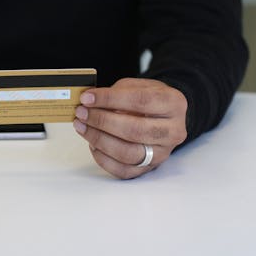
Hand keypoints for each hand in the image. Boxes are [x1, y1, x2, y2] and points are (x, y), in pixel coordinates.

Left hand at [73, 78, 187, 178]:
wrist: (163, 115)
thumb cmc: (147, 99)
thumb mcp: (136, 86)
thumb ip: (116, 92)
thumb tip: (89, 103)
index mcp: (173, 103)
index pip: (140, 101)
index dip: (110, 99)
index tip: (87, 98)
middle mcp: (173, 131)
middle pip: (134, 130)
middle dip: (101, 121)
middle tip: (82, 113)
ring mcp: (162, 153)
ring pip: (127, 153)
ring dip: (98, 139)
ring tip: (82, 126)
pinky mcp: (149, 168)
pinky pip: (123, 170)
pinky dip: (102, 158)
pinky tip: (92, 144)